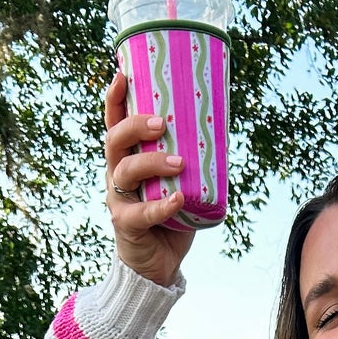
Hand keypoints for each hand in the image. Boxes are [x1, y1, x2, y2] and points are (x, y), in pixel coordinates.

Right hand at [104, 70, 194, 287]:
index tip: (123, 74)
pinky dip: (162, 205)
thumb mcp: (181, 183)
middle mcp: (117, 175)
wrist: (159, 264)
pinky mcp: (126, 225)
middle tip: (163, 123)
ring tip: (179, 162)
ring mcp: (119, 200)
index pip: (115, 123)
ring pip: (126, 172)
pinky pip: (142, 212)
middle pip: (115, 141)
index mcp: (127, 159)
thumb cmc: (171, 217)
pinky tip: (179, 198)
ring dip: (152, 162)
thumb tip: (222, 130)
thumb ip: (192, 160)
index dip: (115, 99)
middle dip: (136, 127)